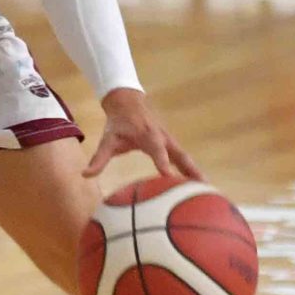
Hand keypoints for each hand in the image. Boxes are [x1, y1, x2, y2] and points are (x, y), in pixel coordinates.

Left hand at [83, 88, 201, 182]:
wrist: (128, 102)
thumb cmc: (118, 123)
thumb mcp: (107, 139)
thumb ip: (99, 158)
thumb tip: (86, 175)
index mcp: (148, 136)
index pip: (158, 152)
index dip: (163, 164)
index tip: (169, 178)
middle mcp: (163, 139)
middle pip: (181, 156)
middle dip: (191, 172)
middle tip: (202, 189)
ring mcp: (170, 141)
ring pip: (186, 159)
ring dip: (196, 173)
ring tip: (208, 192)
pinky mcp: (171, 145)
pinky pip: (184, 159)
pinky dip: (192, 171)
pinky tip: (198, 187)